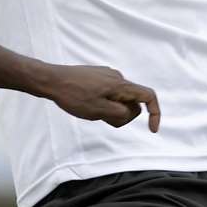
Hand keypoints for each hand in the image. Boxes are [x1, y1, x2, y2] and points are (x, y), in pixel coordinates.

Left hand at [42, 64, 160, 131]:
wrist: (51, 80)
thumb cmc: (73, 95)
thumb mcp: (99, 111)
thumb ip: (120, 114)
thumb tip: (130, 113)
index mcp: (120, 85)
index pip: (148, 97)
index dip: (155, 114)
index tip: (152, 130)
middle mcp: (117, 77)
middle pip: (132, 101)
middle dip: (124, 115)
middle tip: (103, 119)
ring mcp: (106, 76)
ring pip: (119, 99)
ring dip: (111, 110)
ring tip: (91, 111)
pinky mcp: (96, 77)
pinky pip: (108, 94)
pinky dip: (104, 103)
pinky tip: (86, 105)